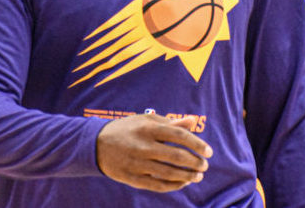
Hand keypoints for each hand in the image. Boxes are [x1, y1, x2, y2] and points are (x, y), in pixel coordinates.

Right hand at [96, 114, 212, 191]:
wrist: (96, 144)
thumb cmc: (127, 129)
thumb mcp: (146, 120)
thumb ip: (170, 122)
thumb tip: (192, 122)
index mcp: (148, 128)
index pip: (179, 136)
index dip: (197, 144)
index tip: (209, 152)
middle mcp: (143, 146)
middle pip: (177, 156)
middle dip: (195, 163)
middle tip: (204, 165)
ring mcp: (137, 163)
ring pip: (169, 174)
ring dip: (188, 176)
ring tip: (197, 176)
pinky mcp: (132, 178)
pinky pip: (158, 185)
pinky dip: (173, 185)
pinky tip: (182, 182)